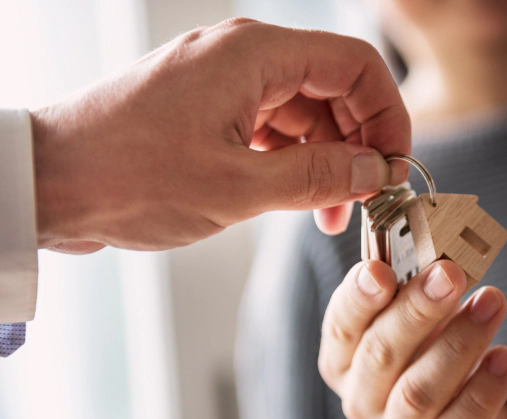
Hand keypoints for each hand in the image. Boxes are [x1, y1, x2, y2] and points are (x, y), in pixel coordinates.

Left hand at [31, 19, 410, 253]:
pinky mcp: (211, 111)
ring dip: (326, 164)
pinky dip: (293, 165)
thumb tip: (374, 172)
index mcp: (254, 55)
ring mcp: (226, 84)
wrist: (51, 184)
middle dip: (358, 147)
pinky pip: (272, 131)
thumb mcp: (237, 187)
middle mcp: (244, 59)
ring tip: (332, 215)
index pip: (355, 67)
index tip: (395, 168)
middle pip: (333, 90)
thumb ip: (317, 178)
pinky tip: (299, 202)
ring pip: (304, 115)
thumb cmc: (127, 176)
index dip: (387, 117)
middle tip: (368, 200)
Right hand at [319, 260, 506, 418]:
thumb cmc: (427, 363)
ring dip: (459, 342)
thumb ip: (417, 295)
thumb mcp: (414, 328)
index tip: (381, 270)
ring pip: (421, 391)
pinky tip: (504, 357)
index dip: (358, 298)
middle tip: (450, 273)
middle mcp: (361, 399)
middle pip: (381, 355)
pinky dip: (483, 390)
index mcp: (344, 360)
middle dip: (417, 310)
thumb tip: (444, 256)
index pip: (341, 326)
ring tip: (492, 302)